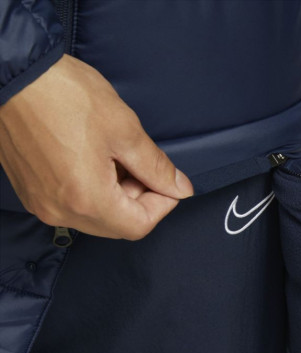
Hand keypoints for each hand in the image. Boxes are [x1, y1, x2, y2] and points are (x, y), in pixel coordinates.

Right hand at [0, 53, 193, 239]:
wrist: (11, 73)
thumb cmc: (61, 94)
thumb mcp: (124, 130)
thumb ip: (156, 167)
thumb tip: (179, 187)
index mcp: (86, 200)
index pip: (139, 226)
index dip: (161, 205)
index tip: (168, 184)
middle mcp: (60, 210)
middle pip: (118, 226)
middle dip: (139, 200)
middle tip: (142, 167)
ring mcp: (42, 203)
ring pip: (96, 218)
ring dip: (117, 196)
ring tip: (116, 158)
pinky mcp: (32, 192)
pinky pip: (73, 206)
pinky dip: (93, 192)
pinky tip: (95, 161)